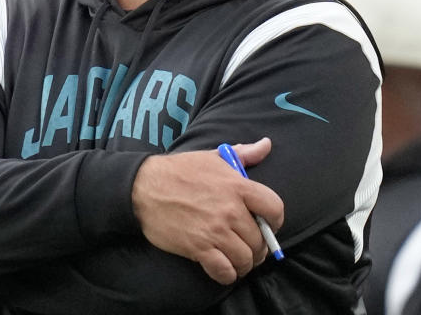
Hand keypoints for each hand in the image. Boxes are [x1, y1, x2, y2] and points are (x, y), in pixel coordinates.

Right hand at [131, 138, 283, 284]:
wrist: (144, 187)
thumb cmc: (180, 171)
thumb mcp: (214, 157)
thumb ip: (244, 153)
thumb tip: (266, 144)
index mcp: (237, 186)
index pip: (274, 208)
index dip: (275, 221)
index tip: (268, 225)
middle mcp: (230, 210)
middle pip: (260, 239)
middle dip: (258, 248)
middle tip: (250, 248)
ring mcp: (215, 230)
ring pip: (245, 258)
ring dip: (244, 263)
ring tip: (238, 260)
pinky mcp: (198, 248)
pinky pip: (224, 271)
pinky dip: (227, 274)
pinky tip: (223, 268)